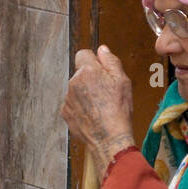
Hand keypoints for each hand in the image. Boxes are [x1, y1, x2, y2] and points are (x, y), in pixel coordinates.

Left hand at [61, 45, 134, 167]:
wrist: (109, 138)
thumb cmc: (118, 110)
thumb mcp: (122, 80)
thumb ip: (111, 61)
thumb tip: (102, 50)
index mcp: (87, 71)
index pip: (83, 54)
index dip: (93, 61)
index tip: (101, 70)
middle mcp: (73, 82)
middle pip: (80, 74)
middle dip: (90, 79)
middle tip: (105, 93)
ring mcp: (68, 99)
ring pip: (76, 90)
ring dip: (85, 94)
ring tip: (100, 107)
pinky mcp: (66, 113)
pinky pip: (73, 105)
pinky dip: (81, 108)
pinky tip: (93, 116)